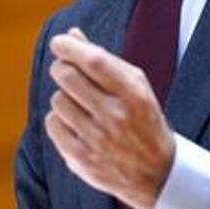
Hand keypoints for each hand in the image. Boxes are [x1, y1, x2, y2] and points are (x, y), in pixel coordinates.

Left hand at [44, 27, 175, 208]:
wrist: (157, 173)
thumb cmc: (142, 120)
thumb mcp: (135, 87)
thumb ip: (103, 60)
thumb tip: (72, 35)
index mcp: (134, 94)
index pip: (95, 61)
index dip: (71, 47)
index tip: (59, 42)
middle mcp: (116, 116)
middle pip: (68, 77)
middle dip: (61, 68)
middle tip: (64, 70)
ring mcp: (98, 140)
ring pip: (58, 100)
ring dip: (63, 97)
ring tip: (79, 104)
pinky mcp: (82, 159)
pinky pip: (53, 124)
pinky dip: (59, 119)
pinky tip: (75, 124)